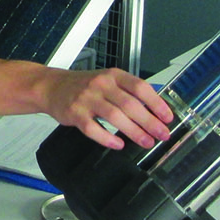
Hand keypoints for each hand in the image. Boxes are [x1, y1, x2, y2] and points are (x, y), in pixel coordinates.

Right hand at [42, 67, 173, 150]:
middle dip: (150, 122)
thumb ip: (128, 91)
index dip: (156, 103)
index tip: (167, 117)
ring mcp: (87, 99)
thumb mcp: (107, 80)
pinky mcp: (75, 114)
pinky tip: (118, 145)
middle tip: (162, 134)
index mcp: (113, 75)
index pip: (140, 87)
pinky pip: (93, 129)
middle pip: (131, 105)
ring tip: (146, 142)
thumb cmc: (83, 86)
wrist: (52, 87)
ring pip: (115, 117)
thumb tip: (155, 107)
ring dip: (134, 132)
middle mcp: (101, 85)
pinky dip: (107, 138)